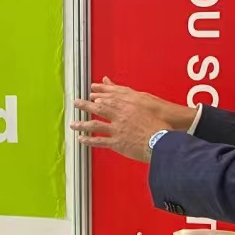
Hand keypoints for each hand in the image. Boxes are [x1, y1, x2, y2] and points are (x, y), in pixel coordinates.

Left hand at [71, 77, 195, 161]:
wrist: (162, 138)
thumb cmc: (159, 122)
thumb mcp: (148, 103)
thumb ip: (135, 97)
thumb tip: (130, 94)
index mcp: (128, 104)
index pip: (109, 96)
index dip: (99, 94)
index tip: (91, 93)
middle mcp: (120, 114)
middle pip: (98, 107)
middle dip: (85, 104)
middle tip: (76, 102)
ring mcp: (117, 128)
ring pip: (95, 124)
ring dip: (82, 124)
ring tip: (72, 124)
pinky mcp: (118, 142)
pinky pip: (100, 140)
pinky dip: (89, 140)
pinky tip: (81, 139)